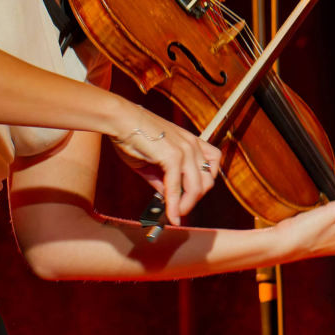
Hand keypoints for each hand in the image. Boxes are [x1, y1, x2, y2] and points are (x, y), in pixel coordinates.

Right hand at [111, 105, 220, 224]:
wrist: (121, 119)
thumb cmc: (134, 136)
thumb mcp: (152, 161)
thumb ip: (163, 180)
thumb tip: (168, 199)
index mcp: (191, 141)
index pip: (213, 163)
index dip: (205, 182)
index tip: (192, 194)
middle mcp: (192, 145)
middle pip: (208, 181)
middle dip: (195, 199)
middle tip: (181, 209)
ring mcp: (185, 150)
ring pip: (197, 187)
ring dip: (186, 206)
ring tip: (176, 215)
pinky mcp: (173, 156)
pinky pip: (176, 187)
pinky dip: (174, 205)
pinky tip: (171, 215)